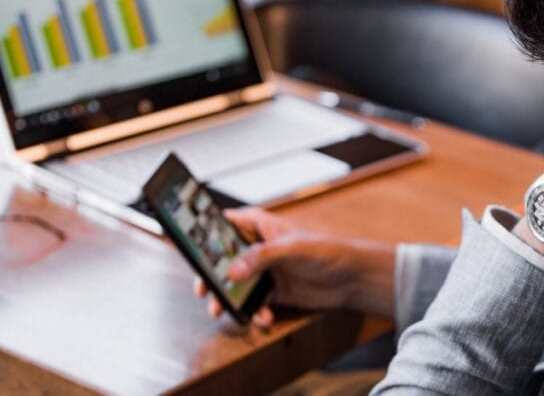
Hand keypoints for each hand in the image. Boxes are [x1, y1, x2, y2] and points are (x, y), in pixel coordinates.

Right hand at [193, 208, 395, 327]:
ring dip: (230, 300)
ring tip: (224, 312)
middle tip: (203, 291)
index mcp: (262, 227)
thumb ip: (261, 257)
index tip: (190, 246)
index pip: (227, 223)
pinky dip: (255, 313)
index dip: (206, 232)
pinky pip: (255, 304)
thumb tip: (232, 272)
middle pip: (224, 260)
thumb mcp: (293, 249)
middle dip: (212, 277)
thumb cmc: (328, 251)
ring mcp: (267, 271)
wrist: (354, 279)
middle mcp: (260, 248)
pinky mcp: (275, 292)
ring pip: (236, 286)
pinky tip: (263, 318)